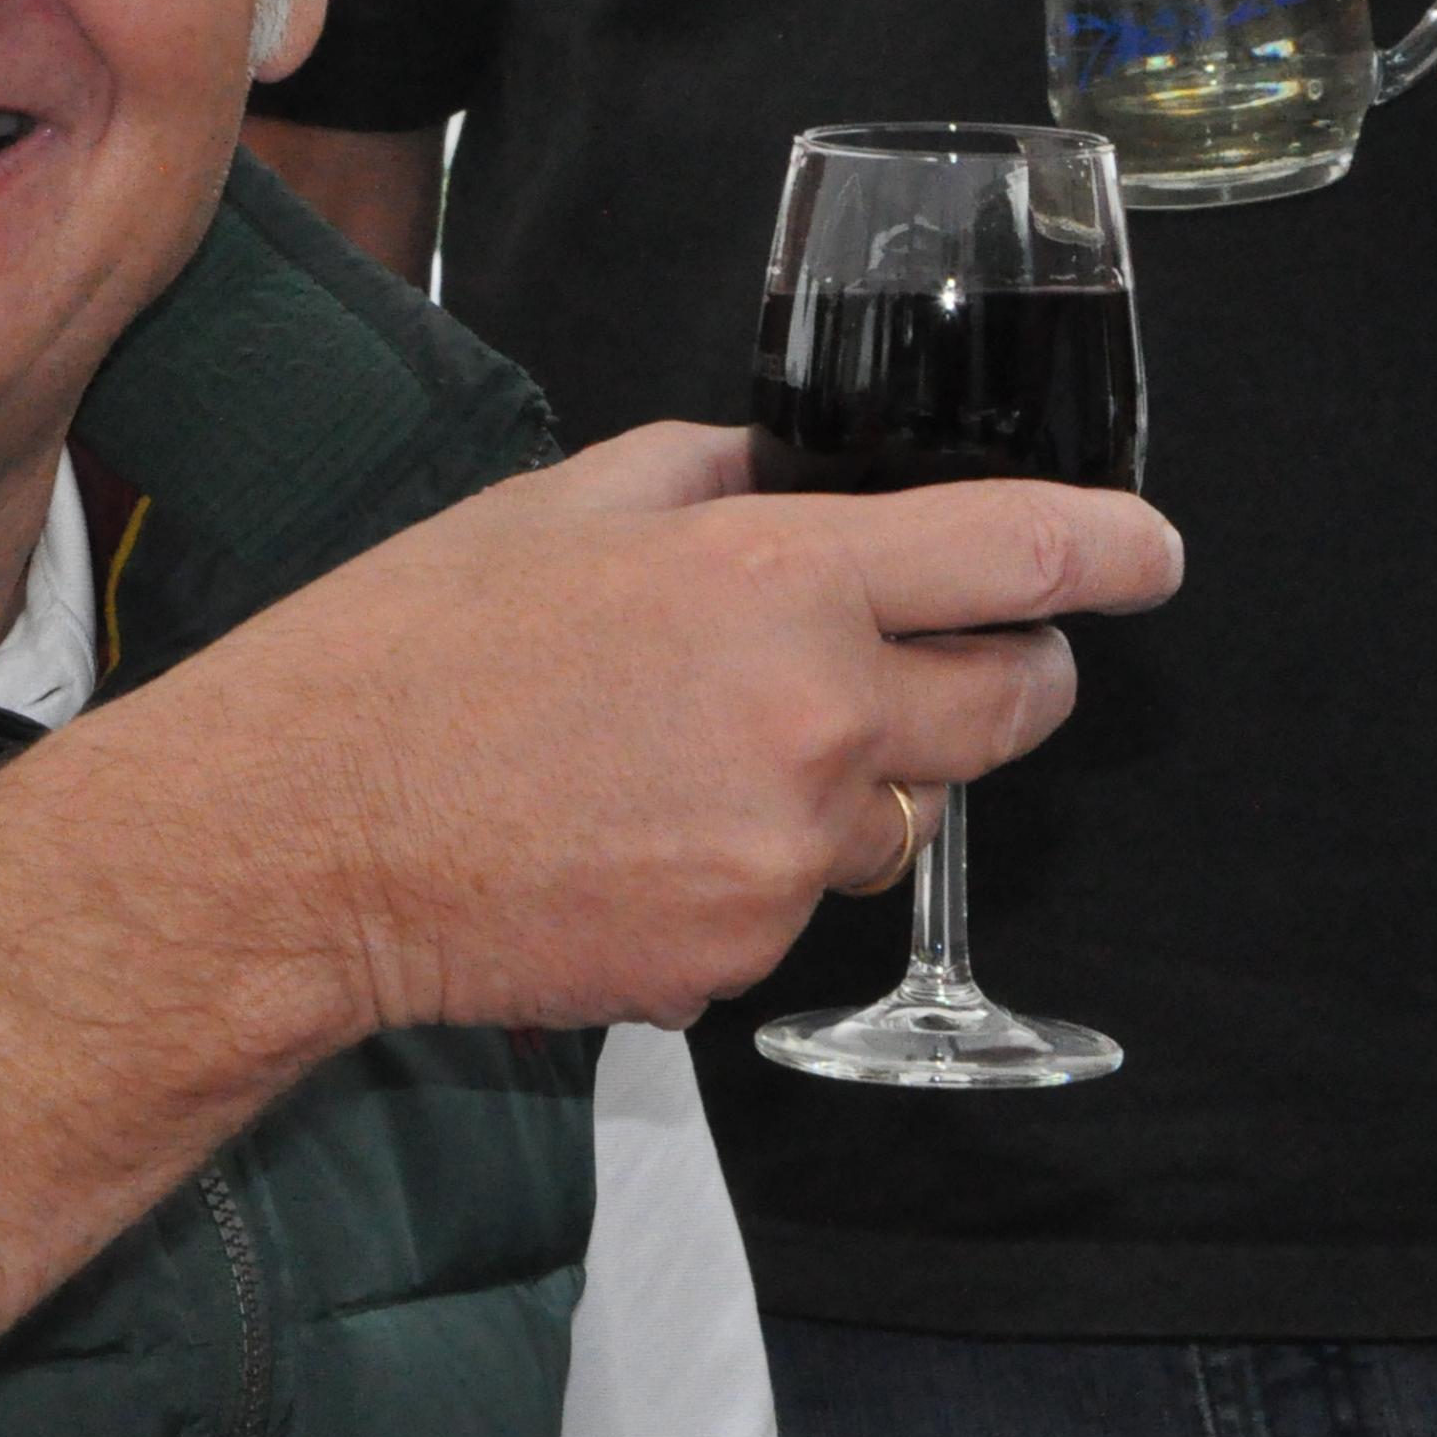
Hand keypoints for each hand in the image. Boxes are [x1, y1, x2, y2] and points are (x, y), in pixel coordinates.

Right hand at [144, 422, 1181, 1037]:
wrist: (292, 841)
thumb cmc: (394, 660)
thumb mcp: (547, 504)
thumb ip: (706, 475)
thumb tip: (792, 478)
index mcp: (775, 581)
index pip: (1021, 560)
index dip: (1112, 553)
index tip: (1144, 557)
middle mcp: (813, 722)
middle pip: (1014, 708)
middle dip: (993, 677)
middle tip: (913, 665)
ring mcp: (783, 858)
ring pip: (897, 821)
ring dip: (844, 788)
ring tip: (680, 762)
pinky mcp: (738, 961)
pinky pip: (792, 909)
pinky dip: (740, 876)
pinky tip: (623, 841)